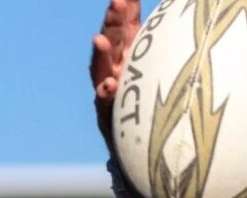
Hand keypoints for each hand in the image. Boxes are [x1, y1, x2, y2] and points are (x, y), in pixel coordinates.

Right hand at [90, 0, 141, 148]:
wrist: (133, 136)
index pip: (126, 26)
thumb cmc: (142, 94)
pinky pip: (106, 102)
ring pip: (102, 68)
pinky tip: (109, 85)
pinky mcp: (108, 111)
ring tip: (98, 41)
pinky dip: (106, 93)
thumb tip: (146, 4)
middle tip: (117, 3)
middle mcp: (115, 66)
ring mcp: (109, 88)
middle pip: (113, 40)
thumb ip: (146, 35)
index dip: (125, 9)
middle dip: (113, 22)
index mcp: (127, 52)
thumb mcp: (147, 63)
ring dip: (101, 54)